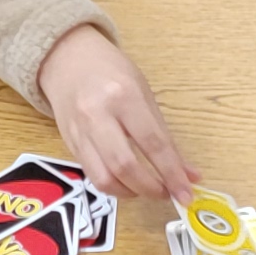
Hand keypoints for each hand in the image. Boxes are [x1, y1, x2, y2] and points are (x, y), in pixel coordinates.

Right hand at [34, 26, 195, 203]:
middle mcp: (98, 115)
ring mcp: (79, 131)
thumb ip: (164, 136)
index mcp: (124, 96)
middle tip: (166, 194)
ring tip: (146, 189)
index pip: (152, 143)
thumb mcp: (143, 94)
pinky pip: (92, 175)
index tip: (186, 194)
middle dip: (150, 188)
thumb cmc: (111, 71)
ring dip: (130, 193)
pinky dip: (113, 186)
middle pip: (125, 166)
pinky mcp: (68, 144)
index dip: (172, 173)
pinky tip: (126, 182)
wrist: (67, 59)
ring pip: (104, 178)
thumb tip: (189, 174)